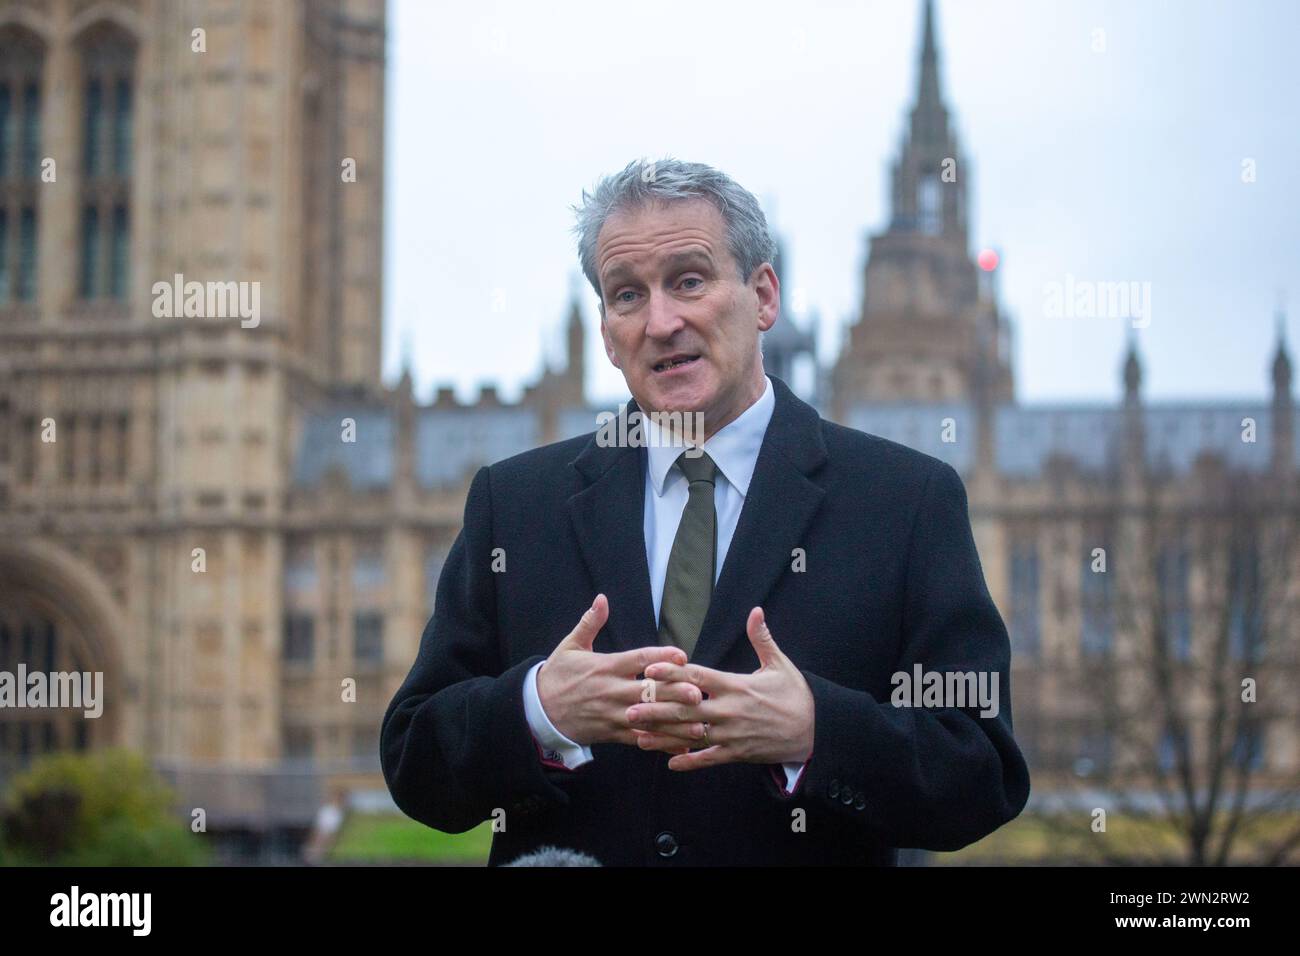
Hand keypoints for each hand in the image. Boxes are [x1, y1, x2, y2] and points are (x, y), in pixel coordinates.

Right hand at [535, 594, 694, 747]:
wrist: (537, 710)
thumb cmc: (557, 675)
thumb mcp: (570, 646)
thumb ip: (590, 623)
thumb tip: (602, 599)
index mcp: (605, 666)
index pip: (638, 659)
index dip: (661, 656)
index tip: (682, 655)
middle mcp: (612, 691)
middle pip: (648, 691)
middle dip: (673, 693)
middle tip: (698, 693)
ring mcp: (613, 714)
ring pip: (648, 719)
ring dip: (674, 722)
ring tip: (698, 723)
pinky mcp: (612, 733)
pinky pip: (640, 739)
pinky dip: (660, 743)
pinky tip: (680, 745)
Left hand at [627, 606, 814, 769]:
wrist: (814, 729)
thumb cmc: (795, 694)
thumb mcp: (779, 663)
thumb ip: (762, 638)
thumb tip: (755, 610)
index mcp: (736, 685)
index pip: (698, 677)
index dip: (672, 673)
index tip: (649, 670)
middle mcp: (730, 710)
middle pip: (686, 708)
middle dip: (657, 709)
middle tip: (630, 708)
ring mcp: (732, 734)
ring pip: (692, 735)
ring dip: (664, 737)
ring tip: (638, 737)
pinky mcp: (738, 753)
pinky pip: (710, 758)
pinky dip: (690, 761)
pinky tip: (670, 763)